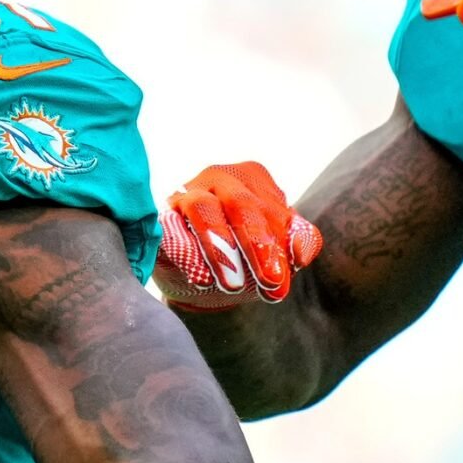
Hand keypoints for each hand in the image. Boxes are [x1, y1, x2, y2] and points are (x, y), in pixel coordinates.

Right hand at [154, 162, 323, 309]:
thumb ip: (298, 244)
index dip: (279, 246)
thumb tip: (302, 250)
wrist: (201, 277)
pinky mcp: (160, 215)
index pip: (272, 209)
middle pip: (241, 204)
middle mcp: (221, 177)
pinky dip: (185, 250)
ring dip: (220, 248)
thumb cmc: (244, 257)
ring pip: (203, 207)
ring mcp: (187, 192)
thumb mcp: (277, 252)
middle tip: (267, 281)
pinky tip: (199, 276)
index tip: (279, 283)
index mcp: (254, 179)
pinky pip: (170, 227)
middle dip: (256, 244)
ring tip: (233, 284)